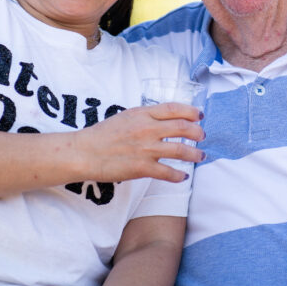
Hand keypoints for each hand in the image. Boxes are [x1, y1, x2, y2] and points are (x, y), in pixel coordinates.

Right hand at [76, 103, 204, 183]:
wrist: (85, 152)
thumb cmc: (102, 135)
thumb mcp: (125, 117)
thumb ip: (144, 117)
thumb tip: (163, 120)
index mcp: (142, 114)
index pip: (174, 108)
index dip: (191, 111)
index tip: (199, 115)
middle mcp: (147, 129)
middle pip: (183, 127)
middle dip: (197, 132)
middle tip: (202, 136)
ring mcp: (146, 148)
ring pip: (181, 150)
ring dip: (194, 154)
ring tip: (200, 156)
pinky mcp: (142, 167)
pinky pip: (168, 172)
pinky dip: (179, 175)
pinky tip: (183, 177)